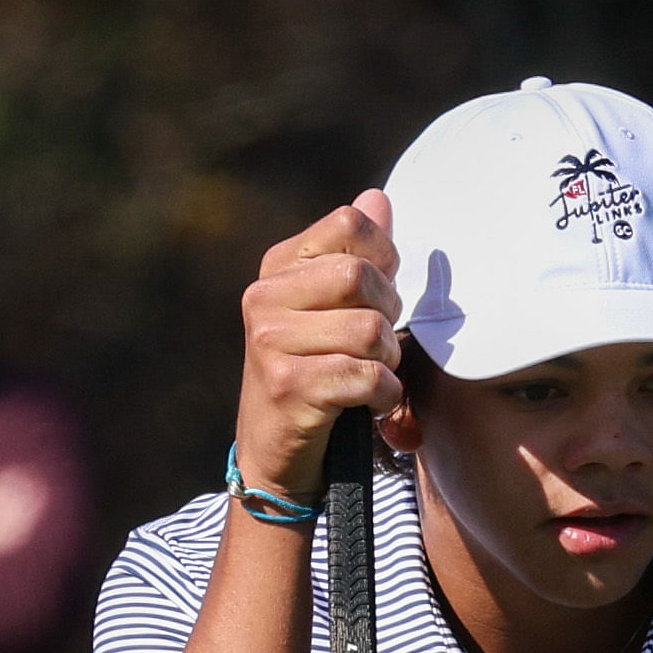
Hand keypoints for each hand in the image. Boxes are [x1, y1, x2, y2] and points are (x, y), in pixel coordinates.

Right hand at [228, 192, 403, 507]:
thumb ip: (357, 254)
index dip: (383, 258)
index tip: (376, 295)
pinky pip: (366, 376)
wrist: (275, 455)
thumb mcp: (332, 309)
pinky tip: (367, 404)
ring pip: (368, 330)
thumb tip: (378, 198)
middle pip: (359, 276)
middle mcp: (264, 297)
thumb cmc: (316, 373)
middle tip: (376, 343)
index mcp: (278, 267)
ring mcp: (270, 342)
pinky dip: (383, 396)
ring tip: (369, 373)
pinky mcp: (288, 387)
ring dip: (387, 360)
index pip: (350, 224)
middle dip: (387, 314)